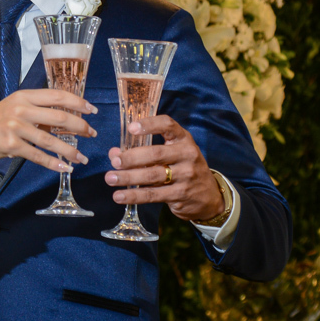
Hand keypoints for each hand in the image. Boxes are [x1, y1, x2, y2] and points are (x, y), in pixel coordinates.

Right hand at [0, 88, 96, 173]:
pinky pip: (38, 155)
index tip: (92, 110)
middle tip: (92, 134)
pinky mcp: (11, 145)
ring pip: (51, 139)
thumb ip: (36, 111)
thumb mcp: (14, 110)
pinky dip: (54, 163)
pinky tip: (65, 167)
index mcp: (23, 96)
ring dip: (70, 150)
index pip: (57, 96)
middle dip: (80, 126)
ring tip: (82, 158)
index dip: (78, 102)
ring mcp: (14, 127)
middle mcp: (20, 109)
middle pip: (59, 116)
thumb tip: (66, 118)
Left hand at [103, 115, 223, 222]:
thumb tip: (114, 154)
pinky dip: (134, 196)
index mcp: (183, 139)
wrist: (209, 196)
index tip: (131, 128)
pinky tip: (119, 196)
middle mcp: (187, 154)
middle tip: (115, 161)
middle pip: (156, 154)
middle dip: (132, 157)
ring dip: (128, 177)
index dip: (149, 125)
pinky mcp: (180, 194)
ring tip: (110, 179)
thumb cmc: (183, 168)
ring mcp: (186, 175)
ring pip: (152, 175)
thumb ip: (143, 151)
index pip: (167, 125)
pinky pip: (153, 194)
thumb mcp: (170, 154)